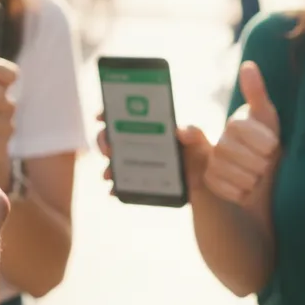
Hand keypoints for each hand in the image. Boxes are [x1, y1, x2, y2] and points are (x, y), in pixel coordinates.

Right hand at [95, 113, 212, 193]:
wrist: (205, 178)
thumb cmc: (200, 151)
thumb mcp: (199, 139)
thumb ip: (192, 132)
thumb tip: (179, 131)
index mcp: (149, 126)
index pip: (123, 115)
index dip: (108, 113)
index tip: (100, 117)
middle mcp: (138, 142)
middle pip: (111, 137)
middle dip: (104, 142)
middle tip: (109, 150)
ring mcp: (137, 161)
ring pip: (113, 161)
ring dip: (108, 167)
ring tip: (108, 175)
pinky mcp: (140, 179)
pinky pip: (122, 182)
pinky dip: (115, 187)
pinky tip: (113, 191)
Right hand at [202, 61, 280, 204]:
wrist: (271, 183)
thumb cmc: (270, 146)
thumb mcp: (268, 119)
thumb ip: (256, 93)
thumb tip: (248, 65)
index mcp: (235, 124)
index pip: (237, 126)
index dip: (259, 140)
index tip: (272, 147)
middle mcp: (219, 140)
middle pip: (231, 150)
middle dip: (256, 162)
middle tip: (266, 165)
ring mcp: (211, 160)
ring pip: (226, 170)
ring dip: (249, 178)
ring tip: (257, 177)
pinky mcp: (209, 181)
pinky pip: (221, 186)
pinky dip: (239, 192)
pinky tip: (247, 190)